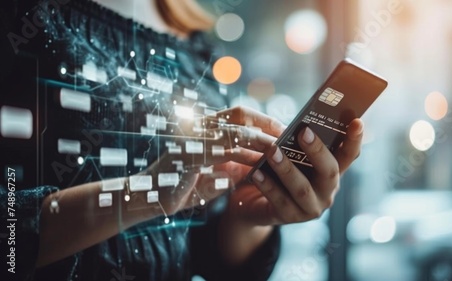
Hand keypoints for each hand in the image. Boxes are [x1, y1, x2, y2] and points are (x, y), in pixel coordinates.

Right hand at [139, 106, 279, 215]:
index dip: (261, 118)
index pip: (237, 114)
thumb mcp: (213, 174)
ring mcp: (193, 140)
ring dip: (260, 139)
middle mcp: (199, 128)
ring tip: (281, 147)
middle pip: (239, 114)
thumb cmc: (181, 186)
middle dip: (265, 123)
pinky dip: (245, 157)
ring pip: (234, 131)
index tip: (282, 127)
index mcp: (204, 128)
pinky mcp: (190, 157)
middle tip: (287, 134)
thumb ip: (233, 165)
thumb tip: (259, 161)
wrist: (148, 199)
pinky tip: (261, 164)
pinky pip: (224, 152)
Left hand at [226, 115, 363, 225]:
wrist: (255, 204)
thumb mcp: (290, 156)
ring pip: (302, 188)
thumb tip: (296, 126)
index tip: (357, 122)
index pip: (349, 156)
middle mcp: (327, 191)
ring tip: (272, 151)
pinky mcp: (290, 217)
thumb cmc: (277, 172)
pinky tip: (256, 173)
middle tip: (304, 132)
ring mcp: (311, 207)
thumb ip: (297, 144)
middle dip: (317, 151)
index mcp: (331, 172)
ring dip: (287, 168)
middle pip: (329, 172)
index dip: (354, 140)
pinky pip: (279, 201)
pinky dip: (268, 186)